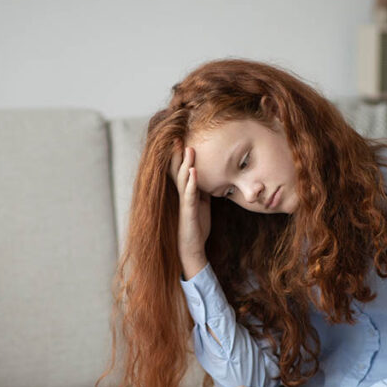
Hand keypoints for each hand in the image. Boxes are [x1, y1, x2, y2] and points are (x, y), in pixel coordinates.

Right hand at [169, 146, 209, 277]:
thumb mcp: (202, 204)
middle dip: (178, 155)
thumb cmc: (196, 227)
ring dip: (186, 164)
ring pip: (183, 180)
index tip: (181, 139)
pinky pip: (189, 195)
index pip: (180, 171)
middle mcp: (180, 196)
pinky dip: (192, 183)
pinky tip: (194, 172)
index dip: (179, 156)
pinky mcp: (187, 212)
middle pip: (177, 171)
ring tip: (189, 149)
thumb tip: (208, 176)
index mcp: (184, 193)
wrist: (192, 250)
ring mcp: (183, 203)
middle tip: (178, 137)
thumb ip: (202, 190)